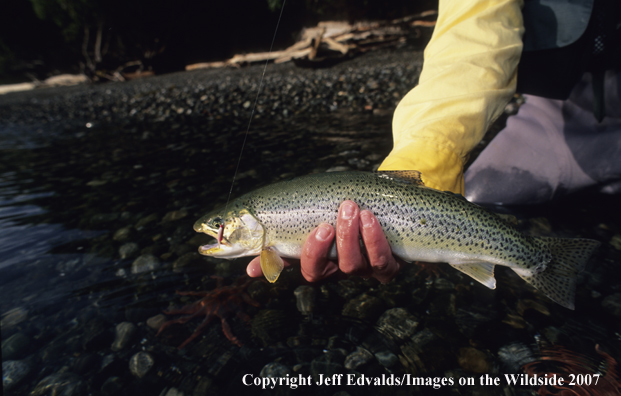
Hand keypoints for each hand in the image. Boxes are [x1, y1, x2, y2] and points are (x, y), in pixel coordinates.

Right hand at [246, 200, 399, 282]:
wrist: (381, 201)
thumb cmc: (341, 212)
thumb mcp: (313, 220)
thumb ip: (283, 240)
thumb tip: (251, 271)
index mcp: (321, 262)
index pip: (304, 269)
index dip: (291, 260)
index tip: (293, 241)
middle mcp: (340, 269)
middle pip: (325, 270)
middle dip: (323, 247)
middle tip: (325, 223)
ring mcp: (365, 269)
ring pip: (353, 264)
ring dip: (349, 236)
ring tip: (350, 208)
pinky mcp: (388, 265)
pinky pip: (381, 260)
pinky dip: (374, 239)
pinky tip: (369, 217)